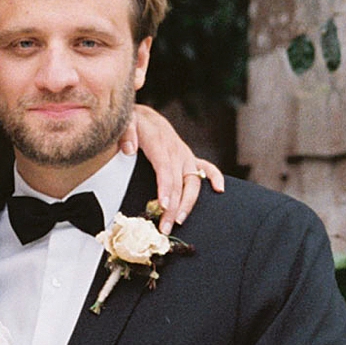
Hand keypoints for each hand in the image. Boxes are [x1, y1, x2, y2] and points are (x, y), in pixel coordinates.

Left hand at [124, 104, 224, 232]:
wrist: (146, 117)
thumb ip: (126, 134)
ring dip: (188, 203)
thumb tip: (129, 150)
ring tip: (179, 221)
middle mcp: (177, 151)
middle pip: (179, 182)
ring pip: (193, 182)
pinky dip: (215, 177)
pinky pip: (207, 168)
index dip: (166, 188)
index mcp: (160, 144)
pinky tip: (219, 190)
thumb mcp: (126, 122)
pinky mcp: (190, 159)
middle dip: (174, 206)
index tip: (164, 205)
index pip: (165, 169)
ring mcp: (186, 156)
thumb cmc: (135, 123)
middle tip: (165, 227)